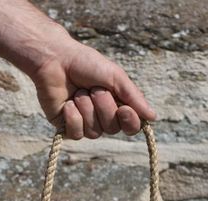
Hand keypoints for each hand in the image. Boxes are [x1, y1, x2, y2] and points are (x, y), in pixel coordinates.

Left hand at [30, 40, 156, 138]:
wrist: (55, 60)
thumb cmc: (86, 64)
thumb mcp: (115, 76)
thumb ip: (134, 97)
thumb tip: (153, 117)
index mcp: (117, 106)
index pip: (131, 127)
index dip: (129, 122)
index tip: (124, 109)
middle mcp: (102, 118)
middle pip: (112, 129)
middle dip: (103, 107)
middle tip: (93, 89)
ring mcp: (85, 124)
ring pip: (94, 132)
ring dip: (86, 108)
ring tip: (78, 92)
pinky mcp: (67, 127)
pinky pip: (77, 134)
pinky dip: (73, 117)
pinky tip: (67, 104)